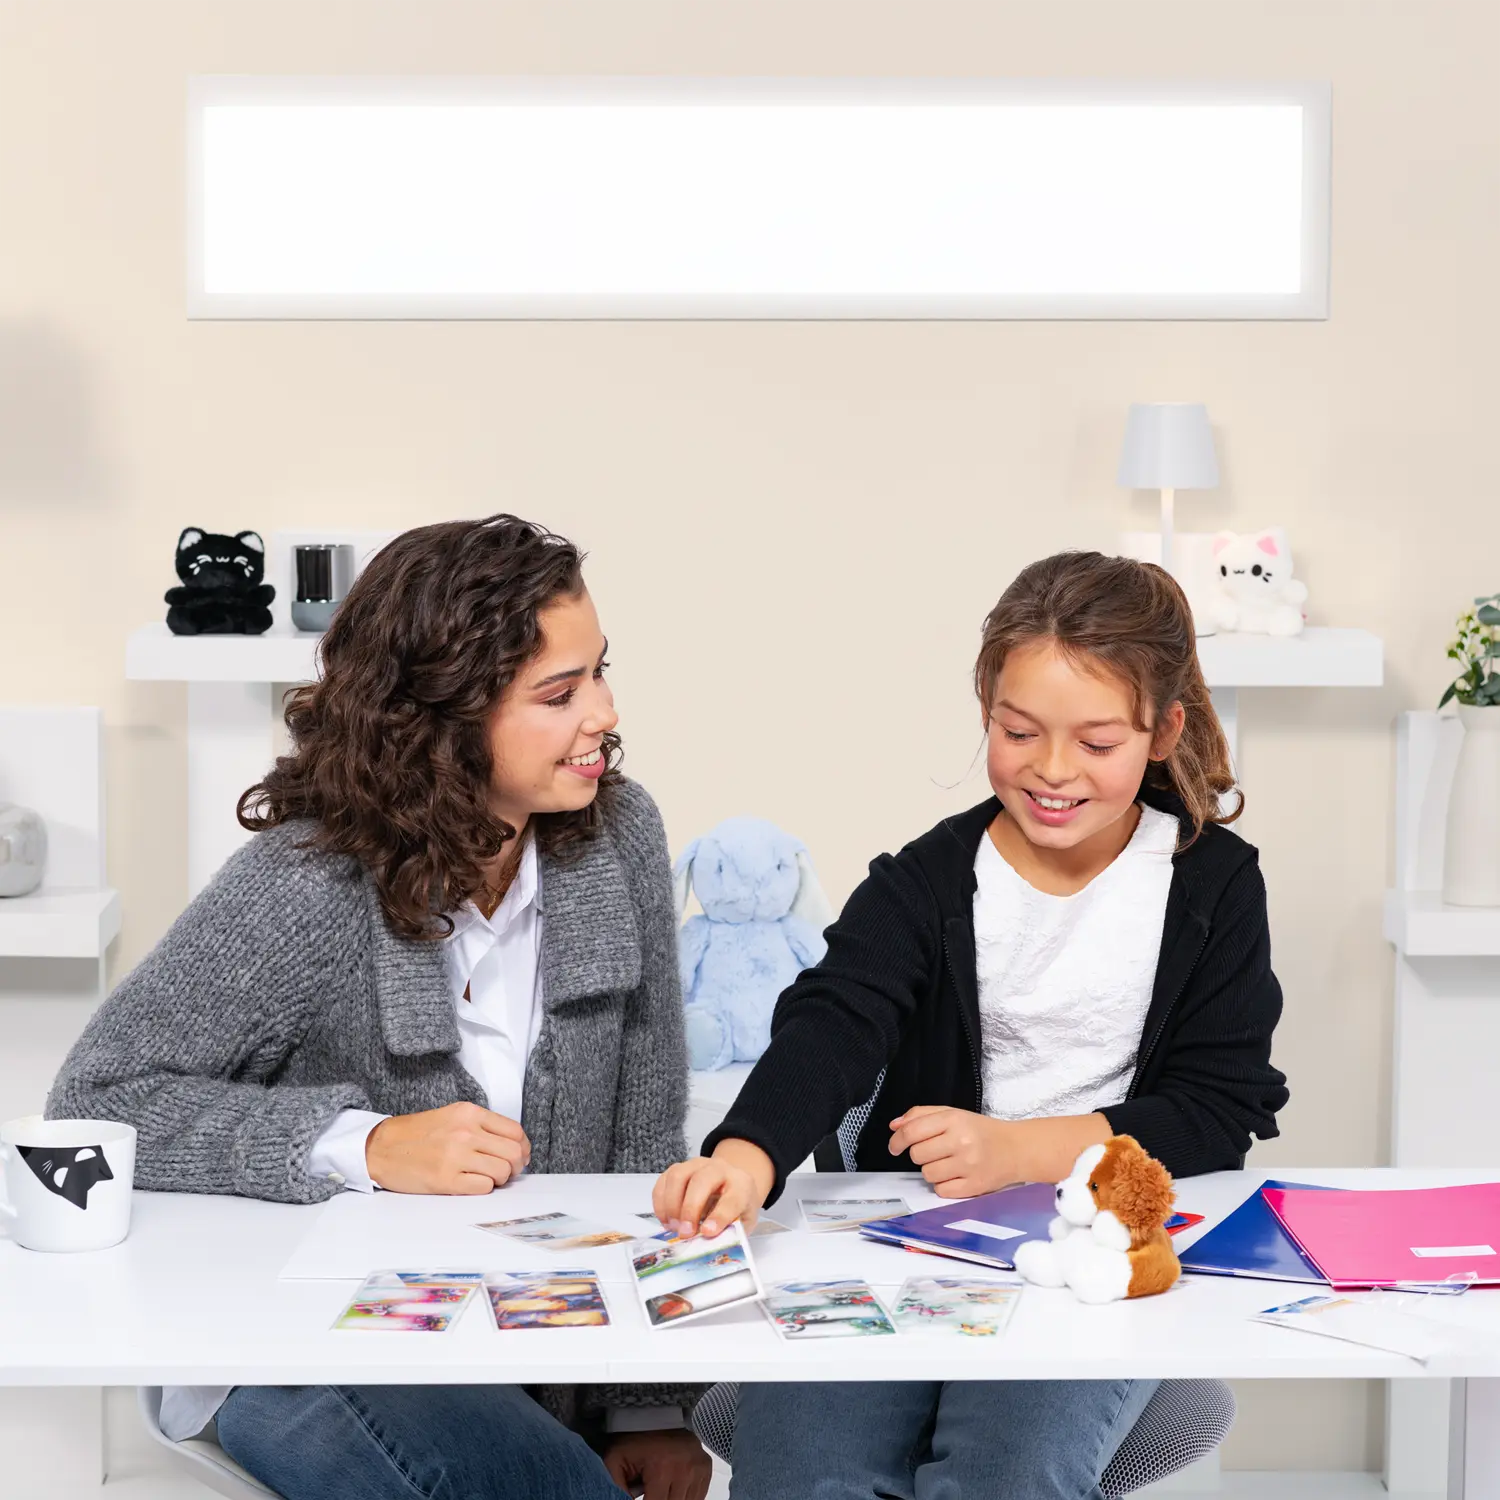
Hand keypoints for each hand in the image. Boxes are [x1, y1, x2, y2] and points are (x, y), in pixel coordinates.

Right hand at [365, 1101, 529, 1193]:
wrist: (381, 1147)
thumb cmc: (417, 1134)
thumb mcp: (452, 1116)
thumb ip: (481, 1125)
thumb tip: (513, 1144)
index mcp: (469, 1113)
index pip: (515, 1131)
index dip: (523, 1147)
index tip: (521, 1156)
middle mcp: (465, 1132)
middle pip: (513, 1153)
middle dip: (516, 1166)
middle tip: (507, 1171)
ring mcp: (456, 1156)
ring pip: (502, 1171)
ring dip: (501, 1179)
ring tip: (488, 1178)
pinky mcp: (446, 1180)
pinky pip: (484, 1188)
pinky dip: (485, 1188)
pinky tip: (473, 1184)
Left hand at [603, 1429, 712, 1499]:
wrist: (658, 1415)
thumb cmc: (636, 1439)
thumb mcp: (615, 1460)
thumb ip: (615, 1487)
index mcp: (661, 1469)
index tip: (642, 1496)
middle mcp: (685, 1470)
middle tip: (651, 1491)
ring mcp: (698, 1469)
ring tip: (661, 1490)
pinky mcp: (706, 1468)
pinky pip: (698, 1497)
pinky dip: (685, 1498)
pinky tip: (673, 1490)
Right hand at [652, 1140, 772, 1237]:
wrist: (731, 1184)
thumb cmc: (736, 1206)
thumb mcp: (742, 1222)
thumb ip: (729, 1233)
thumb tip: (708, 1246)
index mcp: (741, 1184)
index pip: (732, 1198)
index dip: (719, 1216)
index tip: (707, 1232)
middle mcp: (719, 1169)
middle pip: (702, 1181)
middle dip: (690, 1208)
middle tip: (685, 1233)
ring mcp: (696, 1165)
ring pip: (678, 1176)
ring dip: (672, 1204)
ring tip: (674, 1227)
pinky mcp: (679, 1168)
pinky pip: (664, 1180)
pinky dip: (661, 1202)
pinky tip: (666, 1220)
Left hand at [888, 1106, 1017, 1197]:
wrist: (1016, 1149)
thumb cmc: (980, 1131)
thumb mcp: (953, 1114)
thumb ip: (921, 1115)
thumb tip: (894, 1126)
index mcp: (954, 1119)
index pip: (912, 1131)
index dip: (897, 1140)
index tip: (894, 1147)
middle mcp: (961, 1141)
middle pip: (917, 1155)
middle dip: (921, 1154)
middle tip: (937, 1151)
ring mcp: (969, 1165)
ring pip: (927, 1174)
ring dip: (932, 1170)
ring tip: (949, 1163)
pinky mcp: (974, 1186)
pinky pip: (941, 1190)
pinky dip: (944, 1185)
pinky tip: (956, 1175)